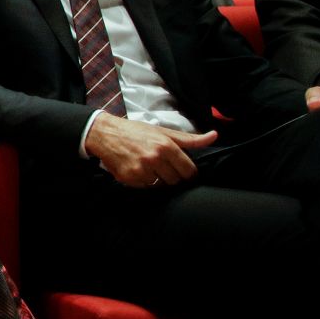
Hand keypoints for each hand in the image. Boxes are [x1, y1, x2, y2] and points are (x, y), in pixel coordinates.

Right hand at [84, 112, 217, 187]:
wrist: (105, 134)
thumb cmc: (136, 131)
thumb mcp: (163, 131)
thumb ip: (190, 139)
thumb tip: (214, 136)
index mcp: (166, 146)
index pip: (189, 171)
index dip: (188, 173)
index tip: (183, 171)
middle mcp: (155, 159)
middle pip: (176, 181)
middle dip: (172, 176)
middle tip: (163, 167)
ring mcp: (141, 170)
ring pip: (161, 185)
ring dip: (157, 179)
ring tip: (149, 167)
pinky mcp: (129, 178)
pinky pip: (145, 187)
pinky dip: (144, 181)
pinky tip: (138, 169)